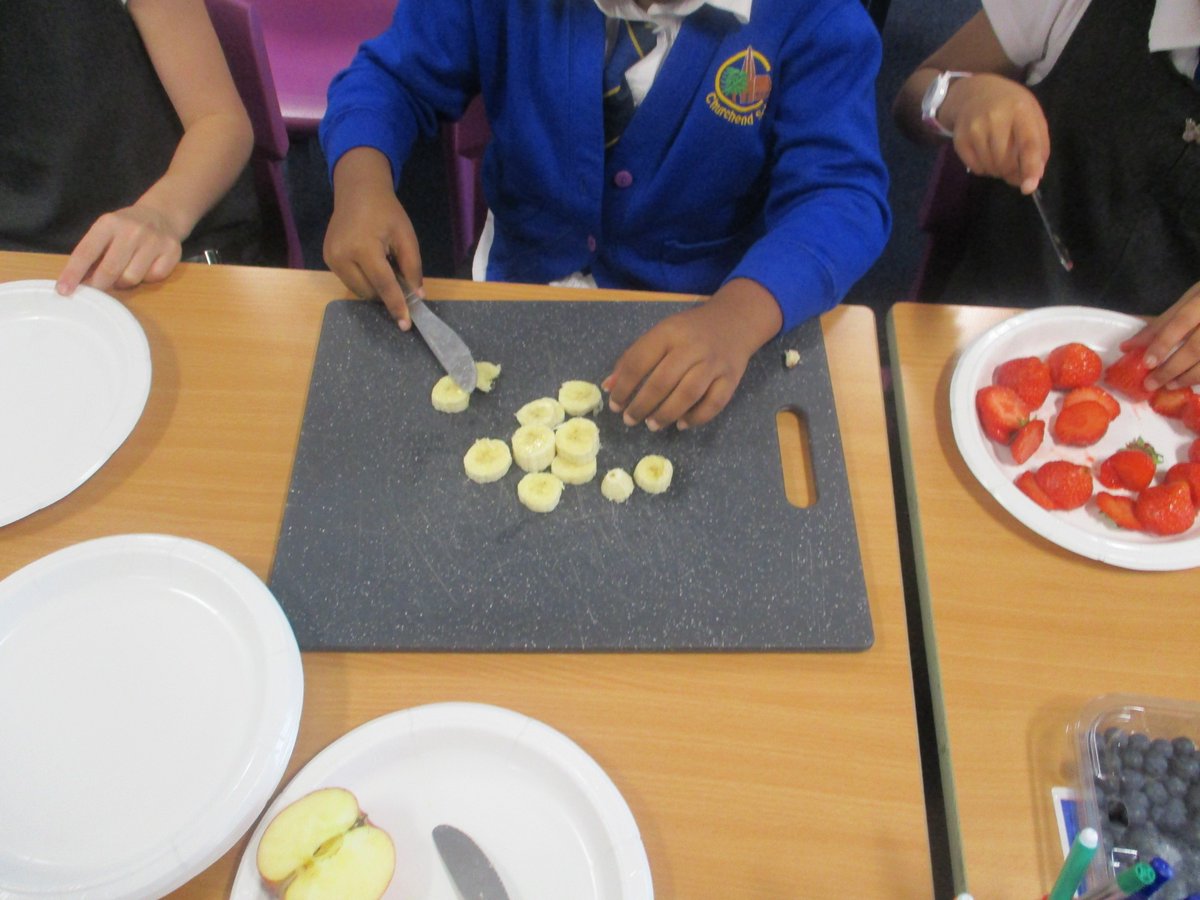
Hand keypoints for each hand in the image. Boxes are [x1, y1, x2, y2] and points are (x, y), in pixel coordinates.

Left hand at [56, 204, 182, 294]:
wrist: (162, 215)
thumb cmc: (126, 228)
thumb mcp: (105, 232)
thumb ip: (93, 254)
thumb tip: (78, 282)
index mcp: (108, 223)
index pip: (86, 252)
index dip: (73, 273)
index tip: (63, 291)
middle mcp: (132, 230)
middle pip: (110, 270)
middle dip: (100, 285)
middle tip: (98, 289)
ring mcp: (154, 240)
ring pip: (132, 278)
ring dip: (124, 283)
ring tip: (125, 272)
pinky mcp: (172, 251)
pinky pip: (154, 277)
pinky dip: (147, 278)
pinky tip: (147, 267)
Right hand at [323, 147, 422, 329]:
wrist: (357, 190)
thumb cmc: (386, 211)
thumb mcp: (405, 236)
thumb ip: (412, 266)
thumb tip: (417, 295)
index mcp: (363, 248)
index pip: (383, 285)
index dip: (396, 305)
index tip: (405, 324)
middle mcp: (342, 256)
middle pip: (369, 292)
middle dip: (386, 294)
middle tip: (400, 281)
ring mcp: (331, 258)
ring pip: (358, 290)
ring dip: (374, 288)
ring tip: (384, 266)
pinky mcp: (327, 258)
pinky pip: (349, 281)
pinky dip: (364, 280)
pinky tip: (371, 264)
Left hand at [602, 279, 780, 429]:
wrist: (735, 320)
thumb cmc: (690, 330)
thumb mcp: (661, 334)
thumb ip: (634, 357)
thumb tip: (609, 386)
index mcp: (669, 332)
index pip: (639, 362)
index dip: (623, 387)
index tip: (615, 404)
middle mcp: (692, 347)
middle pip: (662, 382)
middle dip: (642, 405)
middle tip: (630, 420)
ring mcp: (714, 363)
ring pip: (687, 395)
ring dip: (666, 414)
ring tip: (652, 425)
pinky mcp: (731, 378)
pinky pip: (714, 404)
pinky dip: (696, 418)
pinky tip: (681, 424)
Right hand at [941, 73, 1048, 194]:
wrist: (975, 92)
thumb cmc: (1011, 107)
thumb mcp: (1032, 116)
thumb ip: (1038, 145)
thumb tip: (1034, 177)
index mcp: (1020, 110)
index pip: (1027, 143)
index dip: (1029, 167)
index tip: (1028, 187)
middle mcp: (995, 118)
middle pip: (1006, 162)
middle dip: (1012, 170)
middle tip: (1014, 164)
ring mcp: (975, 129)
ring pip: (991, 168)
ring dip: (998, 170)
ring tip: (999, 154)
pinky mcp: (960, 140)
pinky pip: (976, 168)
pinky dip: (984, 168)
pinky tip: (986, 154)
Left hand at [1120, 281, 1199, 388]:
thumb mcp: (1188, 301)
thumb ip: (1161, 323)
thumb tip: (1128, 346)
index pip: (1181, 322)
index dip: (1163, 343)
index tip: (1147, 362)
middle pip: (1196, 347)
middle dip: (1172, 368)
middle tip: (1151, 383)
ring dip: (1188, 377)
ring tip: (1169, 385)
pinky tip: (1190, 382)